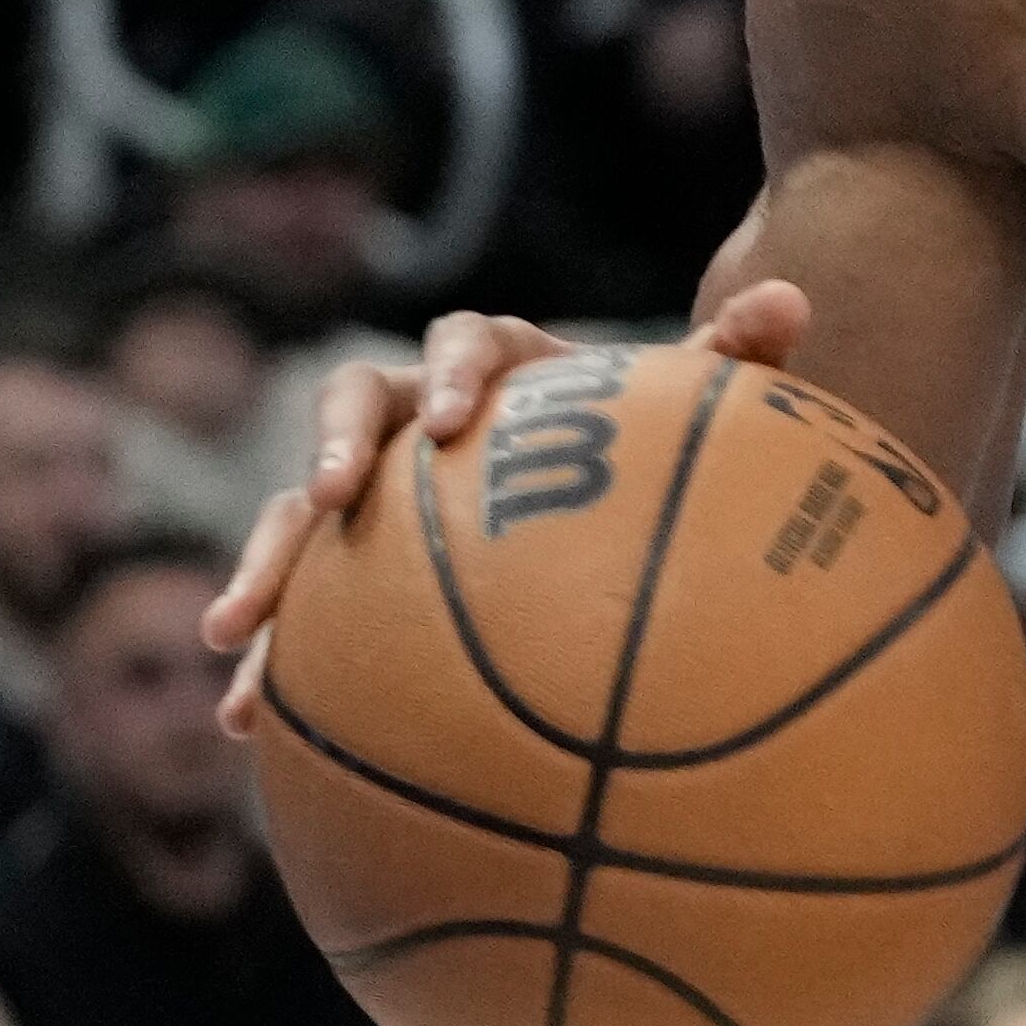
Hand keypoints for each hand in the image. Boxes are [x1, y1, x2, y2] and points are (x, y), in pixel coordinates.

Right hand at [207, 281, 814, 734]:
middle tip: (333, 499)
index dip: (449, 371)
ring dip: (266, 566)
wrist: (611, 506)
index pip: (463, 343)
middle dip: (333, 449)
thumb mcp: (697, 413)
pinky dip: (272, 664)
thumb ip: (735, 361)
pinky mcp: (351, 571)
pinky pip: (300, 612)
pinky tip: (244, 726)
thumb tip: (792, 298)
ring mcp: (375, 495)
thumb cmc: (651, 452)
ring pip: (298, 515)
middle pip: (352, 408)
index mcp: (499, 366)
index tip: (452, 419)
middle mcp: (417, 419)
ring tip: (233, 635)